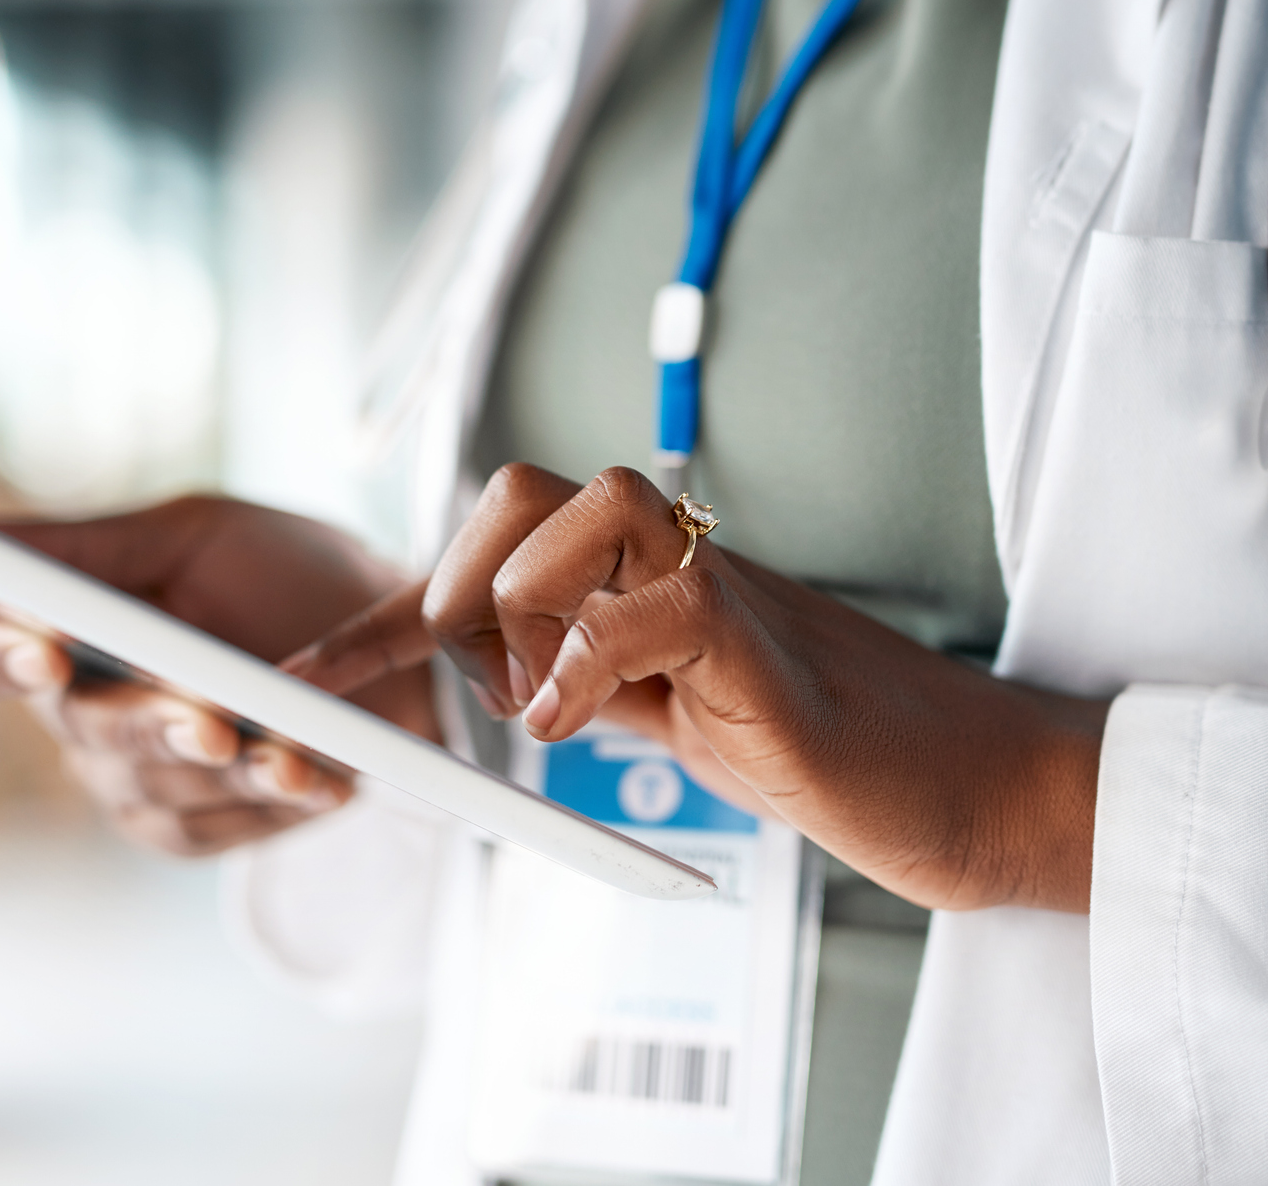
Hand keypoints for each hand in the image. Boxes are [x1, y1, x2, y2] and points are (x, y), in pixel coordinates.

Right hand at [0, 496, 437, 855]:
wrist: (393, 644)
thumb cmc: (283, 572)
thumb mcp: (192, 535)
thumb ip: (82, 545)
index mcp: (57, 622)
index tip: (45, 647)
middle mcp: (74, 707)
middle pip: (76, 724)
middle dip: (150, 719)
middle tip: (212, 719)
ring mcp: (124, 774)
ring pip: (147, 782)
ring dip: (228, 767)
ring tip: (298, 752)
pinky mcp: (183, 827)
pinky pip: (203, 827)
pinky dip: (265, 802)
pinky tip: (318, 781)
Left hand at [292, 465, 1105, 910]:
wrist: (962, 783)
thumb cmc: (818, 750)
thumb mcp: (664, 715)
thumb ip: (585, 676)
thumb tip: (492, 672)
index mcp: (635, 576)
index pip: (488, 550)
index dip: (378, 617)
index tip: (304, 679)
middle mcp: (669, 559)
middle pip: (519, 484)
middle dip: (452, 577)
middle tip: (467, 679)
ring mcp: (718, 588)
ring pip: (581, 502)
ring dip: (518, 600)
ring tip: (535, 700)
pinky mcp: (760, 645)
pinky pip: (655, 606)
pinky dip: (587, 662)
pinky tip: (569, 726)